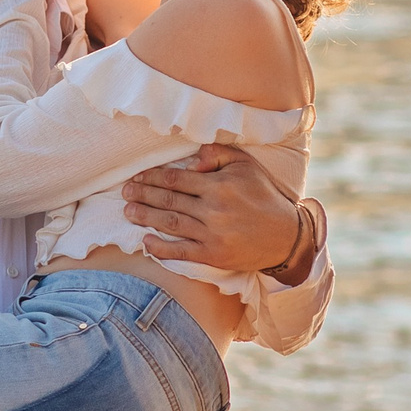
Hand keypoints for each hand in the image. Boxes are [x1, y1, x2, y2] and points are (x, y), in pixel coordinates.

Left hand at [122, 145, 315, 277]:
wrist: (286, 236)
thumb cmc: (264, 195)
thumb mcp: (246, 164)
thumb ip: (217, 155)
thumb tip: (190, 161)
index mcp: (219, 185)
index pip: (177, 179)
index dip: (153, 177)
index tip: (137, 177)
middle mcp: (213, 209)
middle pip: (168, 200)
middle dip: (143, 195)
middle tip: (124, 192)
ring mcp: (212, 234)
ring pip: (170, 223)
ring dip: (145, 217)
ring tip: (128, 211)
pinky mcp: (213, 255)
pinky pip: (181, 251)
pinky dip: (161, 247)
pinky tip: (146, 241)